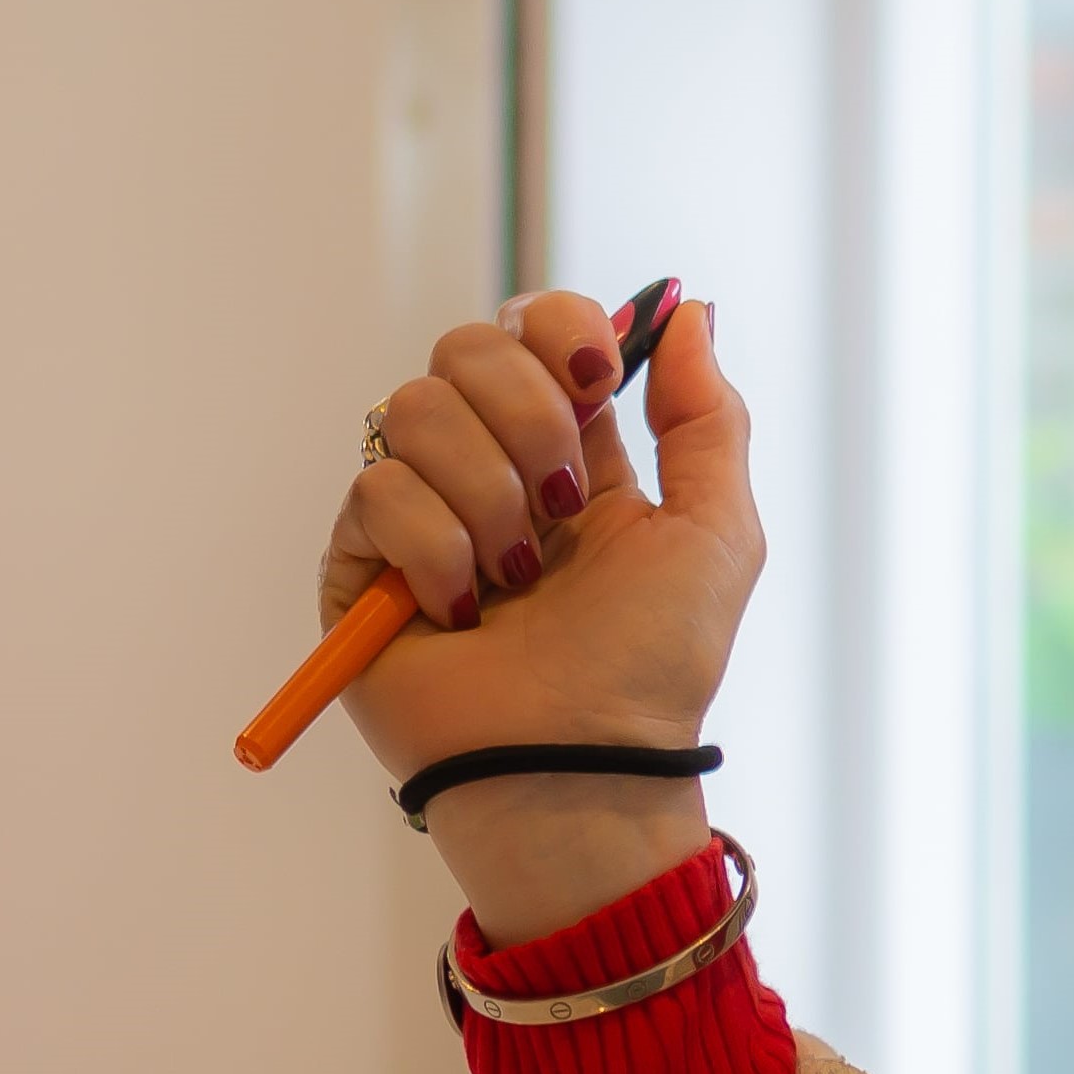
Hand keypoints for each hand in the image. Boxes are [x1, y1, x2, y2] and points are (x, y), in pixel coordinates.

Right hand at [327, 289, 763, 939]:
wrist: (581, 763)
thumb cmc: (653, 667)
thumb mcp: (715, 534)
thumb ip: (706, 416)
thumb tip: (688, 311)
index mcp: (572, 452)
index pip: (536, 328)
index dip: (559, 329)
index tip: (596, 376)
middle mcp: (492, 469)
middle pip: (466, 347)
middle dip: (526, 417)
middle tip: (561, 505)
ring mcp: (420, 512)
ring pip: (415, 409)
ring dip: (485, 497)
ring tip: (516, 581)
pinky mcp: (359, 563)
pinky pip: (375, 490)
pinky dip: (433, 552)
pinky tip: (462, 612)